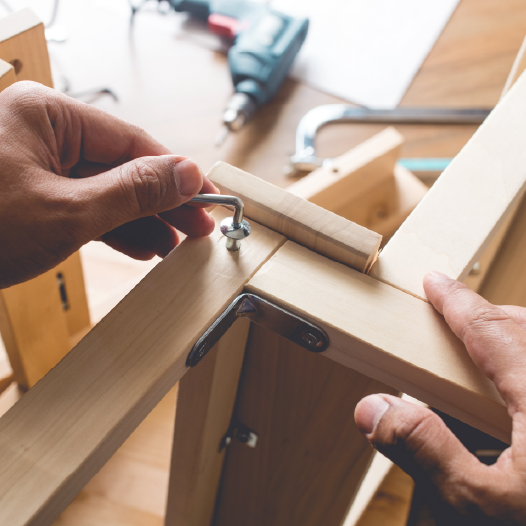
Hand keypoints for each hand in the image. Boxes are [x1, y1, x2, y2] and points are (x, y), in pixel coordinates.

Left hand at [0, 81, 217, 287]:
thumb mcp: (68, 212)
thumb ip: (135, 191)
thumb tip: (187, 173)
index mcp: (46, 115)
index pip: (131, 141)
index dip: (175, 174)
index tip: (206, 199)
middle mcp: (41, 132)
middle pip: (121, 166)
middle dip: (161, 203)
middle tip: (197, 230)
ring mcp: (34, 165)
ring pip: (104, 190)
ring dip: (141, 220)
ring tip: (173, 246)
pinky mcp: (29, 195)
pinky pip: (83, 206)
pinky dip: (111, 228)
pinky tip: (140, 246)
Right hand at [355, 271, 525, 524]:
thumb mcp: (481, 506)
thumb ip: (423, 451)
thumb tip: (371, 408)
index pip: (489, 329)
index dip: (455, 302)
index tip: (433, 281)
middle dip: (489, 314)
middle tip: (457, 315)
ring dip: (517, 336)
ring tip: (489, 347)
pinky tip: (516, 395)